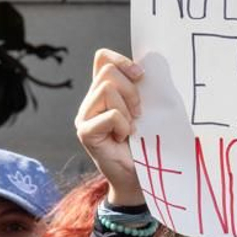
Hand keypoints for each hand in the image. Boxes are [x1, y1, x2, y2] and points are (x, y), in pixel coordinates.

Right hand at [76, 48, 145, 205]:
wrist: (138, 178)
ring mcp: (84, 116)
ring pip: (106, 90)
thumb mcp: (147, 111)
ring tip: (130, 128)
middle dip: (131, 91)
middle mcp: (90, 101)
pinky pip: (110, 115)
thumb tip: (152, 68)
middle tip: (138, 114)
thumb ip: (142, 90)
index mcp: (104, 92)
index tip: (140, 76)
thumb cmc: (146, 144)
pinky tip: (123, 138)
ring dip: (127, 109)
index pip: (103, 58)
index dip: (121, 60)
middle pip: (107, 72)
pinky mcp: (85, 132)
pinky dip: (123, 125)